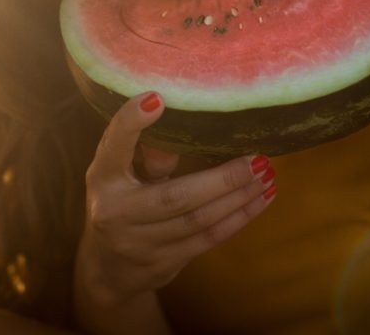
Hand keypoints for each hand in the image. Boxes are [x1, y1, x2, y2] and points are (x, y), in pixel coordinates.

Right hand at [75, 92, 276, 308]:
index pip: (114, 147)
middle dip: (222, 179)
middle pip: (175, 197)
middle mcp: (115, 212)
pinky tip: (260, 199)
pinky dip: (238, 218)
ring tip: (266, 176)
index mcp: (103, 179)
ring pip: (198, 220)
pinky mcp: (163, 264)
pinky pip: (207, 239)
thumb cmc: (119, 203)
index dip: (131, 123)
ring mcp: (139, 243)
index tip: (157, 100)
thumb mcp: (119, 175)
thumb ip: (146, 154)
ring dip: (238, 198)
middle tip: (257, 158)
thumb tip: (171, 115)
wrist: (108, 270)